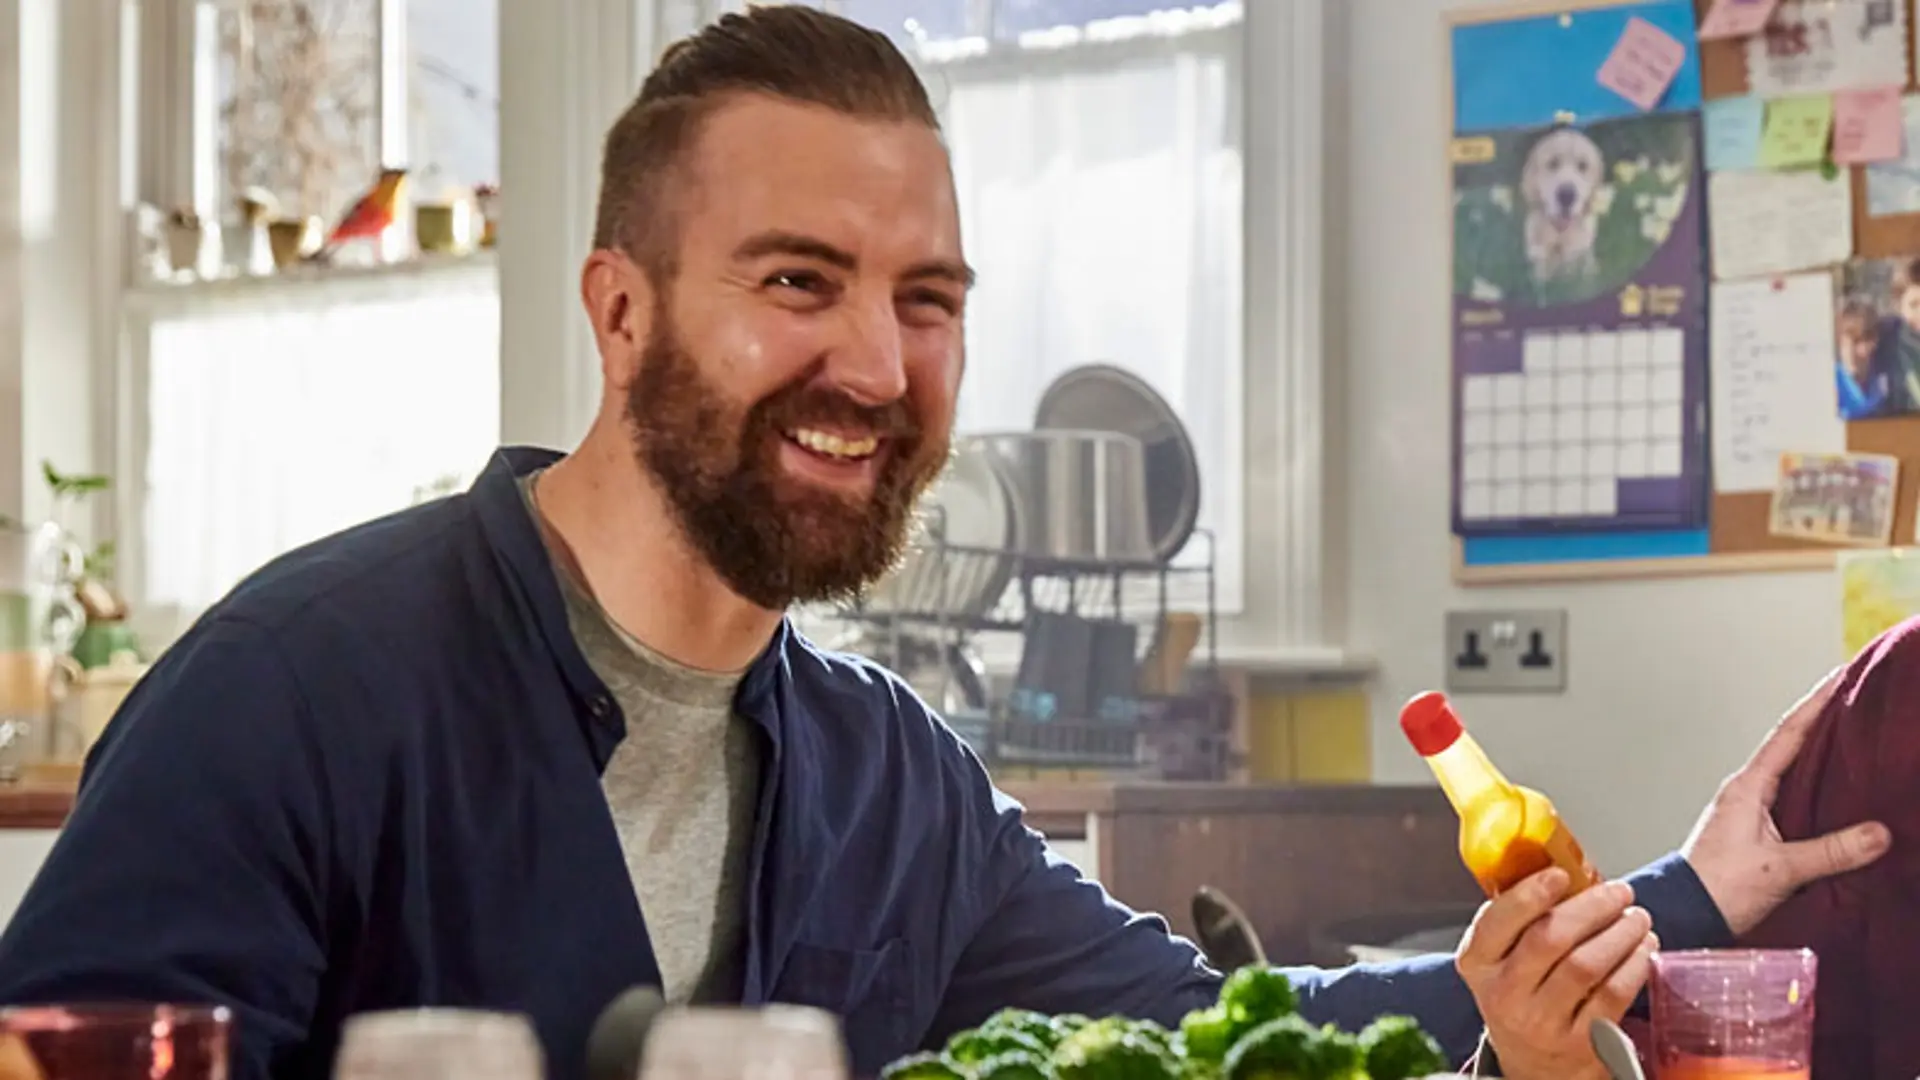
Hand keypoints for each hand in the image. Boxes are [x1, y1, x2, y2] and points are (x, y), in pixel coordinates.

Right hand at [1455, 868, 1657, 1079]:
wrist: (1533, 1063)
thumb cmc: (1521, 994)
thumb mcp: (1501, 959)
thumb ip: (1521, 919)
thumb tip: (1567, 867)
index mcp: (1478, 964)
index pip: (1497, 923)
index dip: (1530, 895)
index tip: (1561, 874)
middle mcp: (1504, 994)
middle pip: (1550, 939)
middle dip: (1592, 907)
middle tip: (1619, 891)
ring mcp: (1542, 1021)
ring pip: (1586, 966)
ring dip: (1620, 933)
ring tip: (1637, 916)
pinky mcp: (1579, 1042)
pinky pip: (1613, 994)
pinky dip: (1634, 965)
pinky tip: (1643, 947)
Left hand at [1681, 666, 1891, 935]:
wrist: (1684, 913)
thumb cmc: (1718, 888)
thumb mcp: (1780, 869)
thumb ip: (1831, 852)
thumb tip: (1880, 833)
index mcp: (1748, 787)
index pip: (1788, 734)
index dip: (1816, 704)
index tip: (1839, 677)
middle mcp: (1747, 791)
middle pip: (1793, 747)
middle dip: (1824, 724)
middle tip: (1857, 699)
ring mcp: (1750, 810)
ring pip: (1793, 773)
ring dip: (1821, 756)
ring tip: (1856, 737)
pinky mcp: (1755, 832)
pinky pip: (1792, 798)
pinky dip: (1816, 788)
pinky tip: (1839, 794)